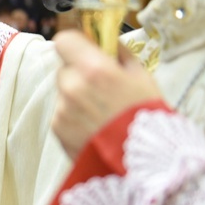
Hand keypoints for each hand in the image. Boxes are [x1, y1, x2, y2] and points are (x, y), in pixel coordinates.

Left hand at [52, 30, 162, 157]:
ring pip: (62, 91)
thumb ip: (120, 55)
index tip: (85, 50)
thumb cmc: (146, 117)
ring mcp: (62, 109)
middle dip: (78, 72)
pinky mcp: (57, 129)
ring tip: (100, 112)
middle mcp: (72, 87)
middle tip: (99, 86)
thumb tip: (108, 42)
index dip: (75, 44)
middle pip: (63, 67)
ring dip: (75, 95)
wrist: (142, 164)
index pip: (64, 40)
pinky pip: (61, 112)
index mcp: (94, 69)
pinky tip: (94, 126)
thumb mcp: (142, 77)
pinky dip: (73, 116)